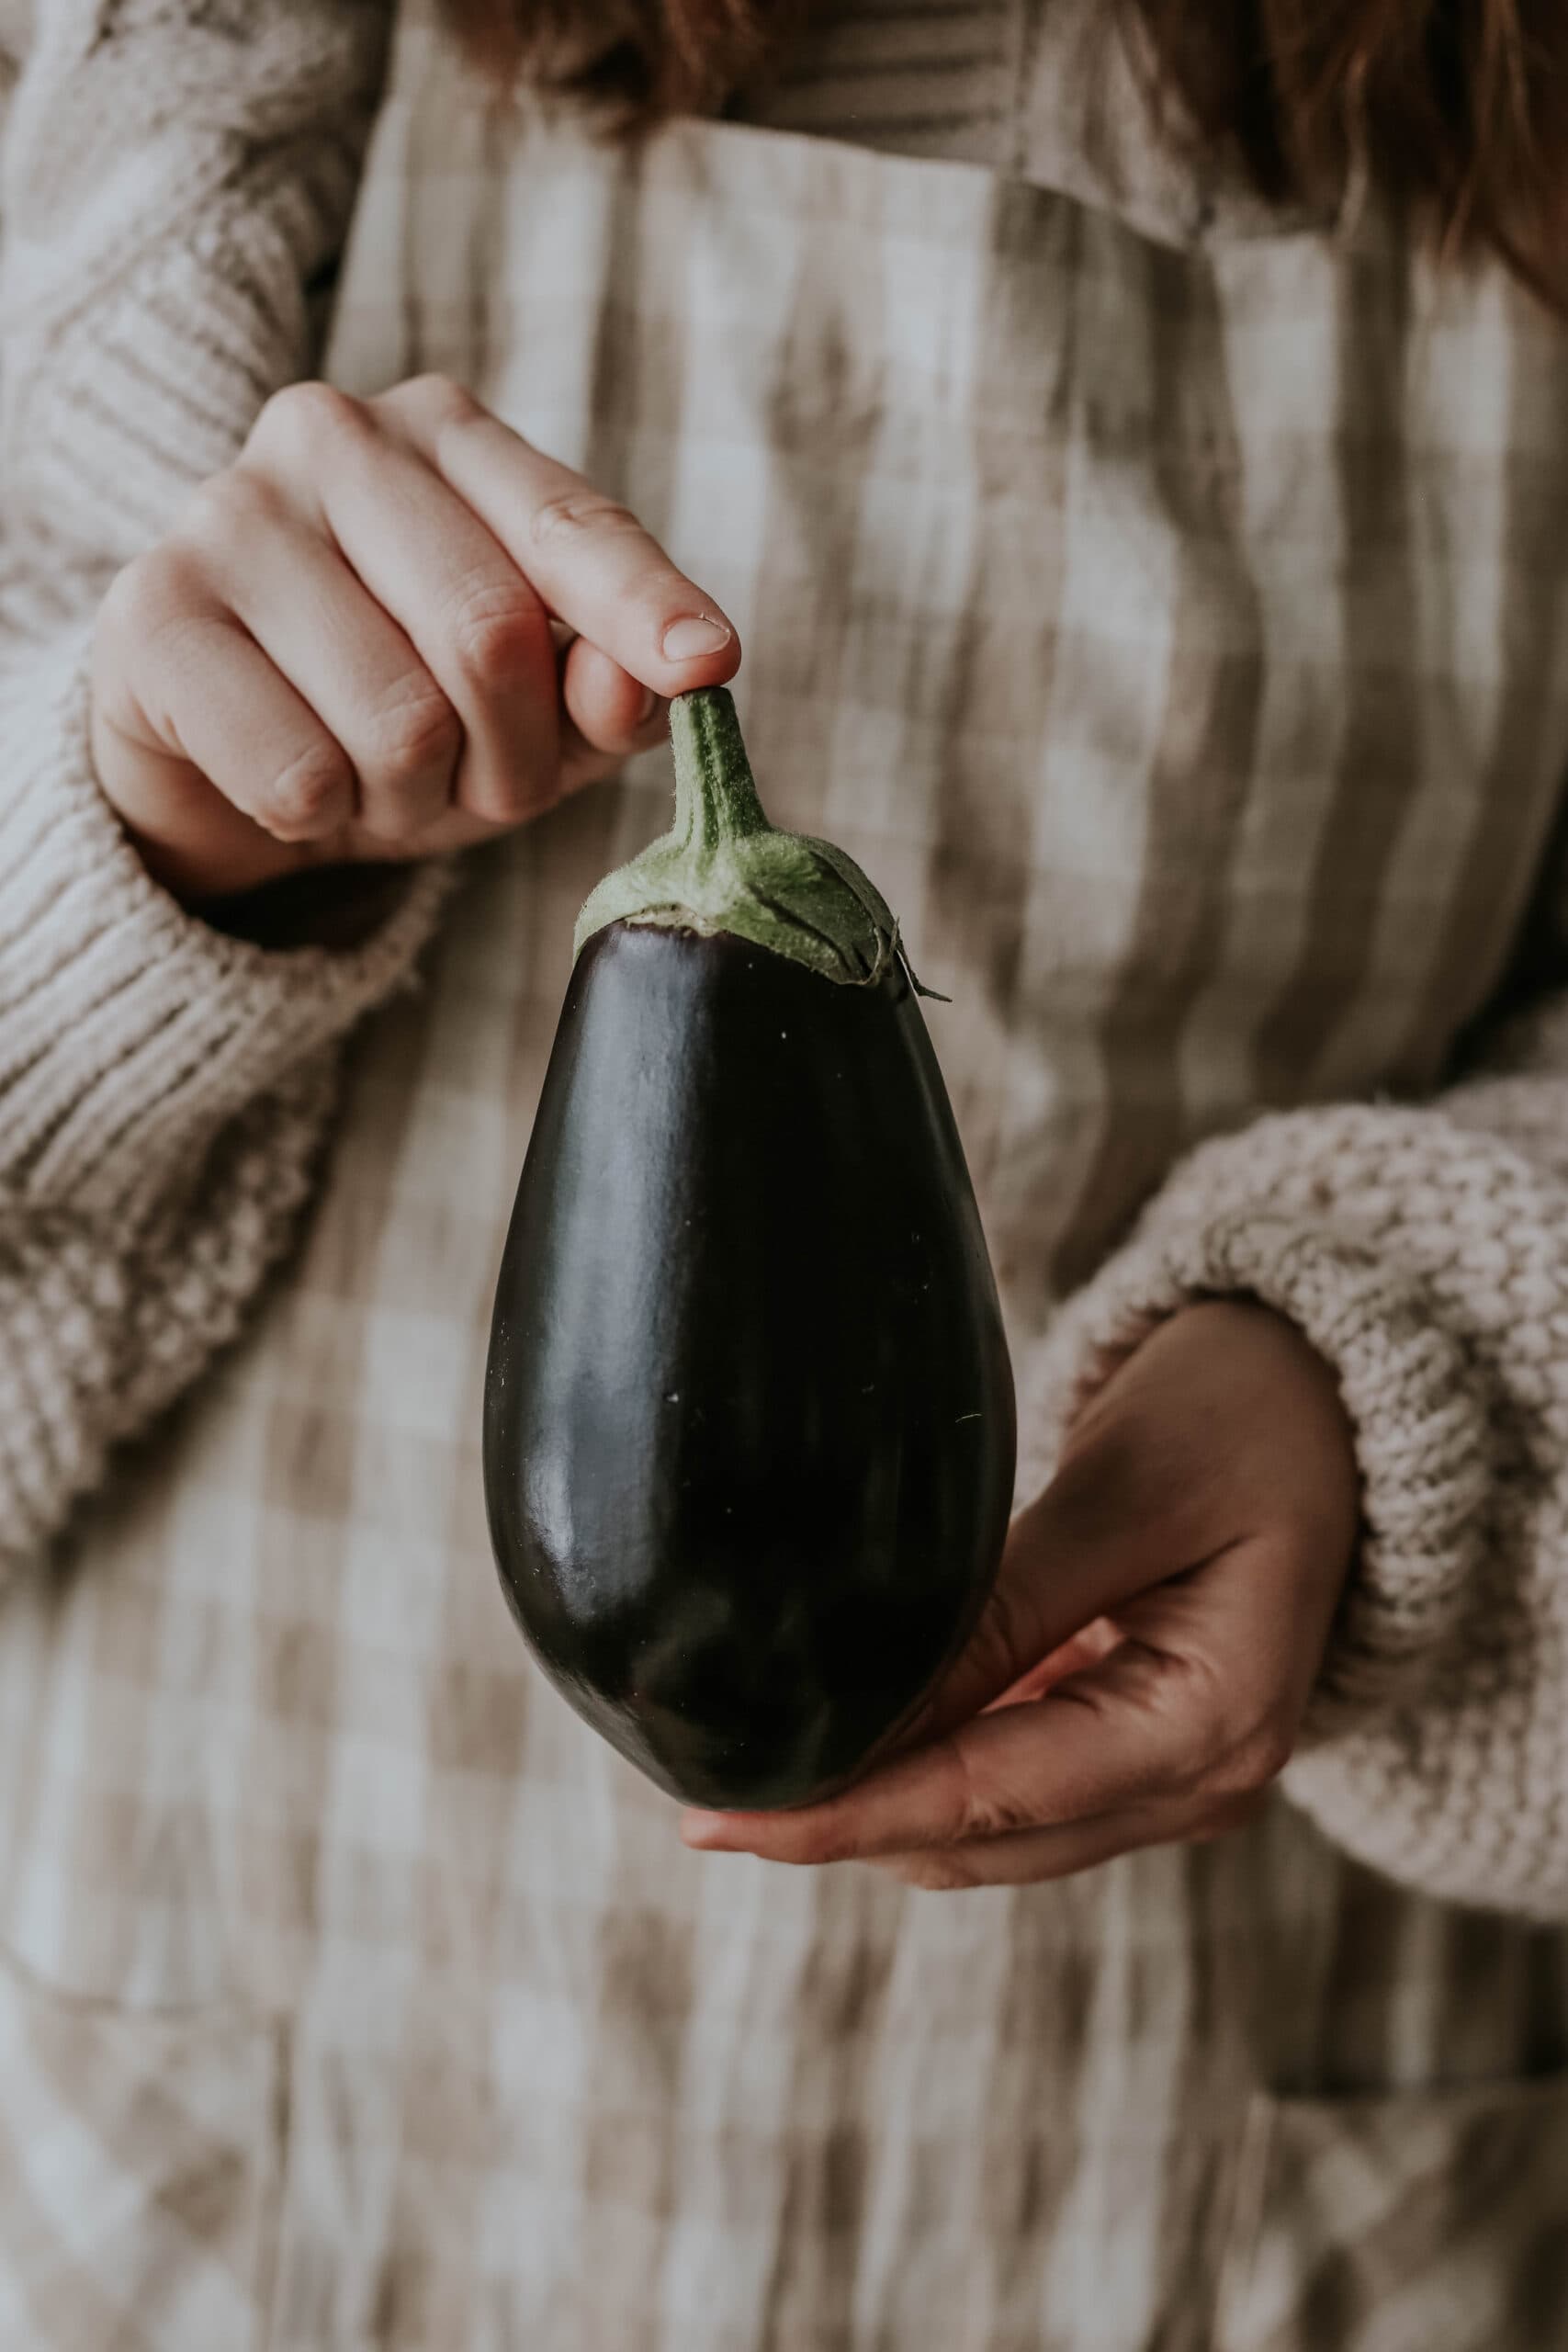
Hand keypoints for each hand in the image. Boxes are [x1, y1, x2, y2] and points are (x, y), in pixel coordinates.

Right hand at [89, 373, 739, 901]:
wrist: (213, 758)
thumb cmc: (398, 710)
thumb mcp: (530, 712)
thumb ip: (609, 692)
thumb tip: (662, 681)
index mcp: (447, 434)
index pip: (572, 526)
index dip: (643, 607)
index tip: (706, 664)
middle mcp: (333, 438)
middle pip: (491, 635)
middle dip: (508, 759)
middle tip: (475, 787)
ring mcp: (228, 514)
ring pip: (398, 721)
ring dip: (409, 801)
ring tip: (372, 781)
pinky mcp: (149, 615)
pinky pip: (298, 773)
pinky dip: (319, 818)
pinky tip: (292, 784)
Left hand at [681, 1300, 1360, 1887]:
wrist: (1332, 1399)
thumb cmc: (1245, 1416)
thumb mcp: (1125, 1491)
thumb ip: (1006, 1606)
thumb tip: (870, 1704)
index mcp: (1213, 1725)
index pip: (991, 1802)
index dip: (847, 1816)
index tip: (722, 1821)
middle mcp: (1203, 1782)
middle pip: (982, 1840)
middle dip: (846, 1817)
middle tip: (706, 1777)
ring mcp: (1179, 1777)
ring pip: (991, 1831)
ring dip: (882, 1799)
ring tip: (761, 1753)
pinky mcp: (1145, 1746)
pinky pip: (1018, 1786)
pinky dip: (934, 1764)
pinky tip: (859, 1718)